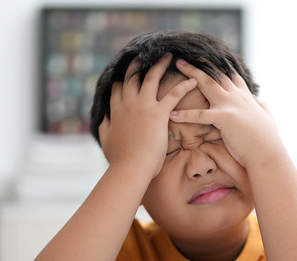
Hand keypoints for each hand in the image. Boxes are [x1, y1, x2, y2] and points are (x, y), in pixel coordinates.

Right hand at [100, 53, 197, 178]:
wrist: (130, 168)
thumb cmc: (120, 160)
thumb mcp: (106, 141)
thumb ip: (104, 128)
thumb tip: (104, 120)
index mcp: (116, 111)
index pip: (117, 89)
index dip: (122, 80)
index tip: (126, 74)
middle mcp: (128, 104)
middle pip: (132, 77)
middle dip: (138, 64)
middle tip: (144, 56)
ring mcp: (143, 107)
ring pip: (152, 78)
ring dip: (160, 64)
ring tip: (168, 55)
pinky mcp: (158, 114)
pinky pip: (174, 94)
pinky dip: (184, 86)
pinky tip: (193, 80)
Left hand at [169, 59, 281, 167]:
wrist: (268, 154)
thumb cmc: (267, 140)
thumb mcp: (267, 117)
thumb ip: (261, 107)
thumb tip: (259, 101)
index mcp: (246, 97)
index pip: (230, 76)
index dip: (218, 67)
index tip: (207, 59)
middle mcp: (237, 97)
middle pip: (216, 74)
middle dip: (201, 63)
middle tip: (186, 57)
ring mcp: (231, 105)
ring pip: (207, 84)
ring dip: (191, 74)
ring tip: (178, 65)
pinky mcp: (224, 118)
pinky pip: (200, 115)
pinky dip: (185, 114)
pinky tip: (172, 114)